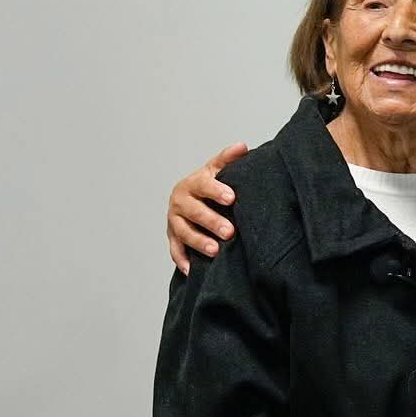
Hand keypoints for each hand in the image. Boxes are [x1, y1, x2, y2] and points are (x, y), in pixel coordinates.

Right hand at [166, 142, 247, 272]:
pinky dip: (182, 260)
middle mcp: (180, 201)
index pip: (203, 185)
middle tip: (230, 231)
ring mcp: (174, 220)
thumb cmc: (208, 186)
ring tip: (216, 251)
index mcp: (192, 183)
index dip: (216, 191)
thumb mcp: (216, 170)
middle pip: (194, 212)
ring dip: (199, 242)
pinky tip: (192, 270)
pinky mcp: (172, 237)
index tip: (232, 198)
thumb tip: (243, 146)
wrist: (188, 199)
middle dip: (211, 221)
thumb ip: (227, 159)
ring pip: (184, 232)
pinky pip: (175, 250)